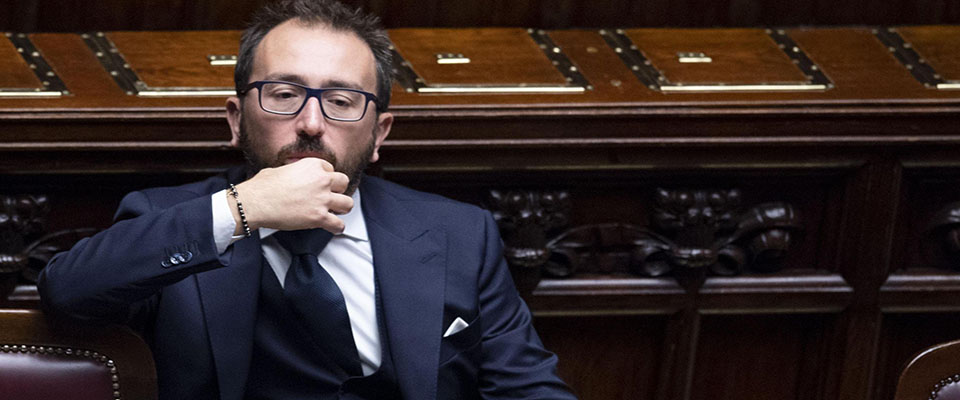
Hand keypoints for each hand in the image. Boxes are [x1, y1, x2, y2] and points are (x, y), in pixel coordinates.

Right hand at [229, 158, 352, 233]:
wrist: (255, 202)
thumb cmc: (262, 186)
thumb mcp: (280, 169)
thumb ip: (294, 172)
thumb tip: (291, 177)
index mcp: (313, 165)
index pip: (330, 169)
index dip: (325, 178)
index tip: (320, 185)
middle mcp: (321, 180)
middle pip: (343, 183)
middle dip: (338, 190)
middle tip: (330, 197)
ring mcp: (322, 199)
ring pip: (348, 204)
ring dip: (342, 208)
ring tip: (335, 212)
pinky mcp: (319, 217)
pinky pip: (339, 225)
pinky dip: (337, 228)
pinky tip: (333, 228)